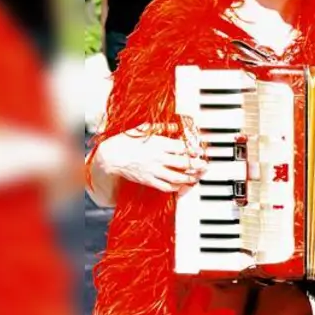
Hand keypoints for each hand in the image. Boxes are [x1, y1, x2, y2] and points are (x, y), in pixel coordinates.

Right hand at [92, 125, 208, 194]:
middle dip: (197, 165)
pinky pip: (165, 187)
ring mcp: (153, 170)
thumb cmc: (126, 140)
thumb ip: (162, 127)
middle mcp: (158, 158)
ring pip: (177, 177)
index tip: (200, 152)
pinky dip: (175, 188)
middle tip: (204, 166)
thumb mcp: (144, 128)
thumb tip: (176, 126)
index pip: (182, 148)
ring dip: (189, 178)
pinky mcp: (148, 180)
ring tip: (196, 177)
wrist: (111, 155)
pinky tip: (181, 186)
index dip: (194, 150)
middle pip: (183, 163)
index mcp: (158, 144)